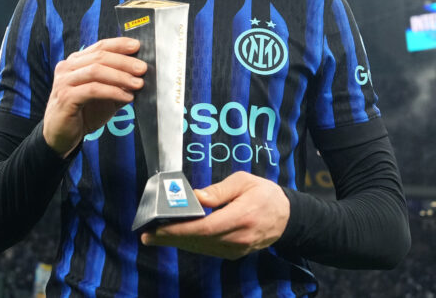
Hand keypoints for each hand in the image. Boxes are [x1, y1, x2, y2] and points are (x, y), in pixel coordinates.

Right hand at [42, 37, 146, 156]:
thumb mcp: (105, 95)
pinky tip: (126, 97)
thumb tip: (139, 75)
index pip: (100, 46)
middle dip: (124, 62)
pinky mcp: (66, 97)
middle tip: (142, 69)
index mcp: (76, 62)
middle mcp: (67, 67)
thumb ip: (118, 84)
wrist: (62, 136)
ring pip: (96, 71)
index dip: (119, 44)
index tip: (137, 46)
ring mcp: (64, 81)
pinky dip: (113, 92)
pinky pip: (93, 90)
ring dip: (120, 77)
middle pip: (100, 57)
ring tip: (137, 84)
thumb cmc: (83, 113)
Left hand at [141, 171, 289, 258]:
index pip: (204, 227)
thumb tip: (196, 197)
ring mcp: (236, 249)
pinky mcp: (234, 253)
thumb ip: (219, 190)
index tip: (160, 228)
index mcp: (241, 216)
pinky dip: (191, 244)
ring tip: (156, 236)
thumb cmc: (265, 194)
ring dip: (178, 242)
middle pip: (198, 241)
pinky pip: (208, 250)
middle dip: (171, 238)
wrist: (287, 217)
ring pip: (201, 248)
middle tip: (147, 235)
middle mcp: (238, 238)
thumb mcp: (244, 181)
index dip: (180, 229)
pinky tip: (177, 238)